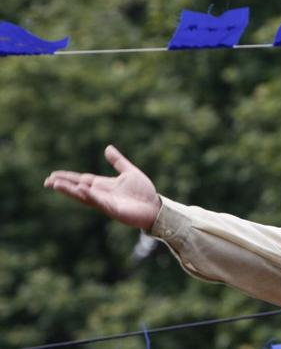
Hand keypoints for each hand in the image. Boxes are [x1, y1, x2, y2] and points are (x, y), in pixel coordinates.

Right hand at [44, 145, 161, 229]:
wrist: (156, 207)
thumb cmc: (144, 192)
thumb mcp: (129, 172)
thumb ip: (118, 161)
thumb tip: (107, 148)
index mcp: (104, 185)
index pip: (82, 180)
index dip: (68, 178)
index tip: (53, 175)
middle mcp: (102, 194)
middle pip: (78, 188)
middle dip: (63, 185)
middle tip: (47, 182)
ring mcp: (106, 203)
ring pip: (84, 196)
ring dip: (70, 191)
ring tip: (56, 185)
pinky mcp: (113, 210)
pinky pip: (99, 202)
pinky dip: (90, 195)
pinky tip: (80, 190)